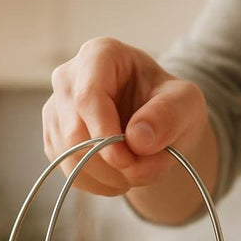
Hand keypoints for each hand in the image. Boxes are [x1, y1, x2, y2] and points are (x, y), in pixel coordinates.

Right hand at [42, 37, 213, 218]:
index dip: (105, 135)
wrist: (156, 122)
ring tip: (137, 174)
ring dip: (106, 178)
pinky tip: (120, 179)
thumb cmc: (169, 105)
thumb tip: (136, 140)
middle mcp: (68, 79)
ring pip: (68, 157)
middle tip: (143, 171)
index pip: (88, 97)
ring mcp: (56, 111)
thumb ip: (168, 116)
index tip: (128, 161)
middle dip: (110, 163)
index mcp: (99, 55)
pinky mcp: (54, 140)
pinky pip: (69, 172)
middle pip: (74, 133)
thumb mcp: (185, 103)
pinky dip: (97, 185)